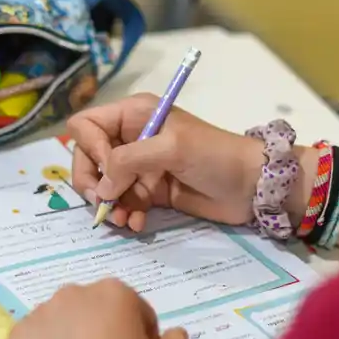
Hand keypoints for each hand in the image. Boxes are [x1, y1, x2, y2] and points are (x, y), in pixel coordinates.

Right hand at [67, 95, 263, 231]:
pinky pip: (124, 203)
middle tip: (103, 204)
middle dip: (92, 183)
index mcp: (134, 114)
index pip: (86, 125)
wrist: (251, 185)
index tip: (108, 169)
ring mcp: (140, 167)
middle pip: (88, 158)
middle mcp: (131, 137)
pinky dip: (126, 214)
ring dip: (109, 204)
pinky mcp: (150, 191)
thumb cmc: (215, 155)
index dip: (89, 149)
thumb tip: (102, 188)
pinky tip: (137, 223)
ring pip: (104, 186)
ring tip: (124, 220)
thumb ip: (129, 161)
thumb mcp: (171, 148)